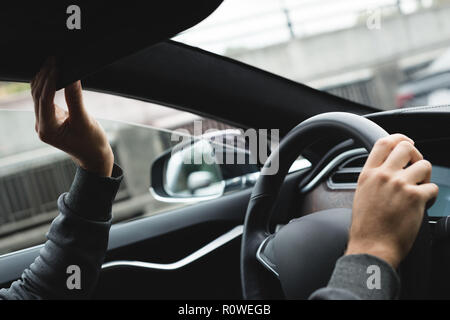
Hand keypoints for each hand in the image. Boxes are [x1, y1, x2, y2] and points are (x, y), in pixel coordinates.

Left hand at [31, 57, 113, 176]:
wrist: (95, 157)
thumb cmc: (92, 143)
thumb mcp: (85, 121)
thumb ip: (76, 98)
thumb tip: (72, 78)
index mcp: (48, 129)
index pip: (44, 99)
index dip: (50, 80)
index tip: (57, 65)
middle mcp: (41, 125)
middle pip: (38, 95)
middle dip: (45, 76)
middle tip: (55, 58)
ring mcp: (44, 122)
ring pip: (39, 95)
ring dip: (45, 78)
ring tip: (54, 62)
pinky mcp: (50, 118)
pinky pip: (45, 98)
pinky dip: (49, 85)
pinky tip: (55, 74)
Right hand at [345, 134, 437, 268]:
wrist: (372, 246)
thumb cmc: (366, 227)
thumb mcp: (362, 194)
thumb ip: (375, 178)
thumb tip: (390, 169)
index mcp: (368, 174)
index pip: (384, 143)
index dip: (399, 138)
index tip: (406, 143)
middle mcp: (383, 175)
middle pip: (406, 147)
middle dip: (416, 155)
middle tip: (416, 167)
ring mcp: (400, 185)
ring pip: (425, 165)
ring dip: (425, 176)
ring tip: (420, 189)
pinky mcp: (415, 197)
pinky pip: (433, 188)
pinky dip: (431, 196)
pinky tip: (422, 205)